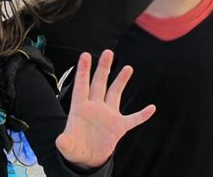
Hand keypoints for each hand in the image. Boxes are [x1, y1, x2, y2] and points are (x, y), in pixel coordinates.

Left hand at [56, 50, 154, 167]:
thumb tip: (61, 141)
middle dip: (103, 68)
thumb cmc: (74, 148)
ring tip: (128, 67)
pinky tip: (151, 108)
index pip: (81, 85)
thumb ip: (65, 142)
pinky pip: (133, 119)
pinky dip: (142, 115)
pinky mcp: (119, 127)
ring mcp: (108, 116)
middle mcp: (95, 107)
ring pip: (115, 93)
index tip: (85, 55)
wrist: (87, 159)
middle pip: (99, 83)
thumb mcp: (67, 146)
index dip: (83, 70)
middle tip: (108, 52)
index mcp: (80, 108)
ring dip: (121, 81)